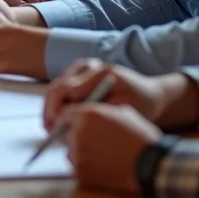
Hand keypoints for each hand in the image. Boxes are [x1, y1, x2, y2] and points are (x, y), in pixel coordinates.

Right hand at [44, 59, 196, 130]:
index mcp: (99, 72)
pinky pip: (61, 89)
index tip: (54, 129)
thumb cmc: (139, 103)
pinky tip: (59, 120)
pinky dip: (58, 106)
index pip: (66, 89)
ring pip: (56, 88)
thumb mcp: (121, 108)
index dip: (57, 110)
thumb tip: (69, 115)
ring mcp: (82, 68)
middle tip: (50, 131)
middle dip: (50, 111)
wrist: (149, 94)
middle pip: (57, 87)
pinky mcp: (79, 74)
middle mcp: (87, 65)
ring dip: (52, 108)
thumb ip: (96, 109)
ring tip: (53, 128)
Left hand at [62, 103, 161, 194]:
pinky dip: (84, 165)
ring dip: (79, 151)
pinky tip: (101, 164)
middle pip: (65, 132)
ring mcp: (77, 153)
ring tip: (99, 154)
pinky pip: (75, 165)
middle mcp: (78, 132)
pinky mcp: (80, 171)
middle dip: (73, 136)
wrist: (149, 162)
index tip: (70, 124)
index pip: (64, 113)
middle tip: (89, 141)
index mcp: (87, 114)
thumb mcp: (121, 112)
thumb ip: (98, 111)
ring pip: (70, 150)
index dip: (68, 119)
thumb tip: (85, 113)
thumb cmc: (138, 135)